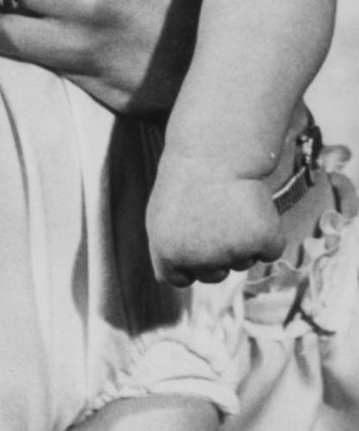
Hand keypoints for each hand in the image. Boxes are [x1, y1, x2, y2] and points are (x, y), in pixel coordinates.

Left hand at [147, 157, 282, 285]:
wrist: (216, 151)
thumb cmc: (187, 180)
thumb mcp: (161, 216)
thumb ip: (168, 250)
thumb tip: (171, 279)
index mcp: (168, 254)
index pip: (179, 279)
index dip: (187, 263)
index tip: (194, 241)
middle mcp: (199, 260)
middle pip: (213, 275)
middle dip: (216, 255)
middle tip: (215, 218)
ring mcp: (232, 253)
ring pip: (242, 262)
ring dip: (241, 242)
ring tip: (230, 206)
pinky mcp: (262, 241)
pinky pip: (269, 251)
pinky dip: (267, 235)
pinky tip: (254, 209)